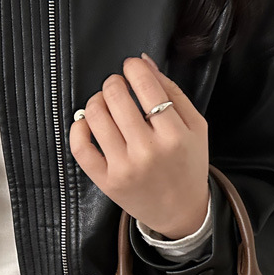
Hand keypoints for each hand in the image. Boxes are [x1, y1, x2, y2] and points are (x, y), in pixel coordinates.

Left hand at [69, 53, 209, 239]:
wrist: (181, 212)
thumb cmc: (188, 165)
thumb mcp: (196, 127)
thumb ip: (173, 92)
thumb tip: (142, 62)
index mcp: (174, 135)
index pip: (146, 85)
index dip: (133, 68)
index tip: (131, 68)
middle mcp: (148, 151)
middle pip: (116, 96)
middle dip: (114, 83)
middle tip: (119, 88)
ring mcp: (124, 168)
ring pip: (95, 116)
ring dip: (96, 100)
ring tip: (105, 104)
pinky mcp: (106, 181)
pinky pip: (80, 147)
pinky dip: (78, 127)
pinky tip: (87, 123)